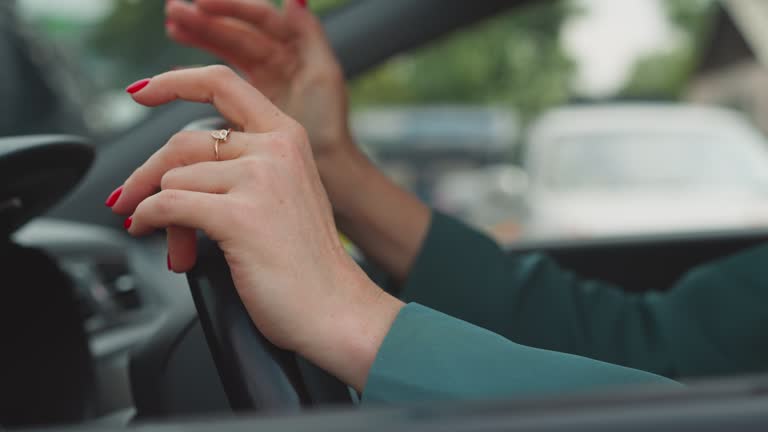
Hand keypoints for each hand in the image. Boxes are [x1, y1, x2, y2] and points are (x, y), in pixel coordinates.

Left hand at [111, 66, 402, 390]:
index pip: (224, 85)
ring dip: (159, 215)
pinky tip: (155, 235)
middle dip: (146, 173)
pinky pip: (167, 207)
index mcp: (288, 139)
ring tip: (177, 246)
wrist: (335, 309)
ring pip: (174, 179)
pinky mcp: (239, 216)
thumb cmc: (309, 265)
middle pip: (184, 141)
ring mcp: (259, 180)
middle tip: (128, 199)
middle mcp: (275, 150)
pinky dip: (149, 221)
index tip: (142, 91)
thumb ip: (243, 171)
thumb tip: (176, 175)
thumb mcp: (284, 197)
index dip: (175, 82)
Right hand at [165, 0, 353, 161]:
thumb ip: (310, 35)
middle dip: (204, 20)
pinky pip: (219, 82)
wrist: (327, 169)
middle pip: (235, 30)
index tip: (202, 3)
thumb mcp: (325, 76)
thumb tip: (293, 2)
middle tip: (173, 12)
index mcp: (294, 48)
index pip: (258, 17)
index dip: (230, 6)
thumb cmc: (330, 125)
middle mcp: (277, 59)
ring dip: (198, 37)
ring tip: (172, 27)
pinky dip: (199, 74)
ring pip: (225, 50)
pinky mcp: (250, 104)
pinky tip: (177, 69)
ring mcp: (262, 80)